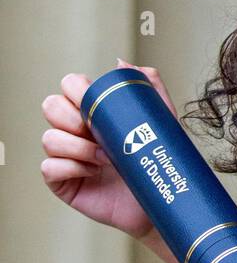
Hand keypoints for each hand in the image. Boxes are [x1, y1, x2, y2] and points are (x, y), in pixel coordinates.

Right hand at [40, 57, 178, 240]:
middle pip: (51, 106)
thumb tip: (121, 63)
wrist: (161, 199)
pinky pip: (49, 168)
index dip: (77, 90)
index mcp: (93, 111)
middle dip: (71, 116)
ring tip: (105, 157)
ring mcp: (67, 156)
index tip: (97, 103)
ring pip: (49, 138)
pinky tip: (93, 171)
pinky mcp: (64, 182)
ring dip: (77, 146)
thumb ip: (147, 86)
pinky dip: (71, 167)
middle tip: (98, 131)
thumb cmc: (157, 160)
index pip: (69, 86)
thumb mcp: (159, 118)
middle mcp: (76, 130)